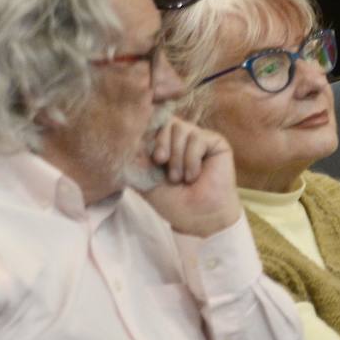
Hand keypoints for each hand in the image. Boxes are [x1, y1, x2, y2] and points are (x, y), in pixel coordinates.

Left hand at [140, 117, 241, 237]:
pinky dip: (191, 159)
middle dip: (160, 144)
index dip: (146, 132)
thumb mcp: (146, 180)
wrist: (199, 218)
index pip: (151, 123)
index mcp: (162, 143)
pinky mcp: (215, 142)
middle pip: (164, 121)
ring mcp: (197, 138)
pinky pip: (197, 138)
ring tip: (179, 178)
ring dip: (176, 156)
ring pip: (180, 128)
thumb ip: (135, 159)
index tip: (146, 152)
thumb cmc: (173, 201)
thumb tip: (123, 138)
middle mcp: (180, 137)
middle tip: (161, 163)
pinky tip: (193, 176)